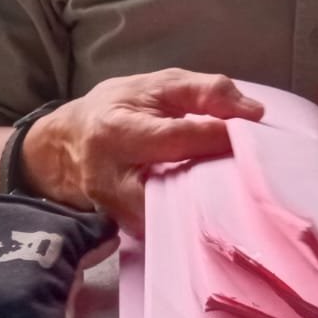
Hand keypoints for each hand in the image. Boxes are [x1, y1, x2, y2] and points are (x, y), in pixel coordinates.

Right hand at [22, 70, 263, 234]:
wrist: (64, 145)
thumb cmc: (117, 108)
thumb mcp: (157, 85)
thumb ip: (205, 91)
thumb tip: (254, 112)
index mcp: (117, 131)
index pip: (178, 137)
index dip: (220, 135)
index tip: (253, 130)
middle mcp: (112, 179)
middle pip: (176, 189)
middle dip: (217, 181)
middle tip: (252, 168)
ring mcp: (118, 212)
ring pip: (174, 219)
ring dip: (209, 205)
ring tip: (238, 187)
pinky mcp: (128, 231)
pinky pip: (170, 230)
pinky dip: (196, 217)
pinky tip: (217, 203)